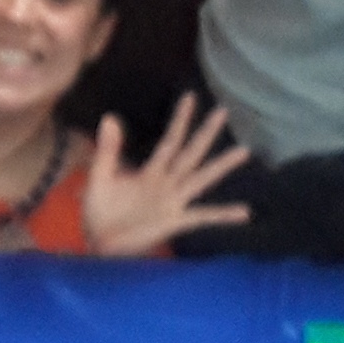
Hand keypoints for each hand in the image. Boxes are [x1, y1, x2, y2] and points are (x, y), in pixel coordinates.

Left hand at [81, 96, 253, 257]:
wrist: (99, 245)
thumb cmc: (100, 212)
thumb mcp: (100, 178)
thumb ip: (108, 151)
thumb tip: (109, 117)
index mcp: (151, 171)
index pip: (170, 140)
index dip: (180, 120)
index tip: (191, 97)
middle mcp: (168, 183)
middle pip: (191, 153)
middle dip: (206, 133)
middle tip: (223, 111)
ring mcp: (174, 202)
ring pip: (202, 178)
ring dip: (221, 165)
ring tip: (243, 150)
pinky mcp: (175, 222)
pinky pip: (203, 216)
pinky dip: (223, 215)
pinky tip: (244, 213)